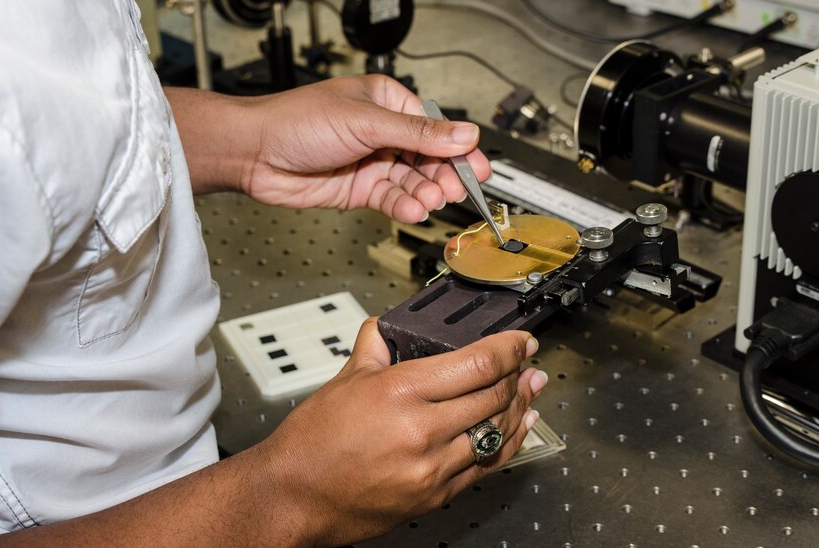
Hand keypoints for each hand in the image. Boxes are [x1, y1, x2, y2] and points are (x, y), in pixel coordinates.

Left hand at [240, 75, 490, 223]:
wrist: (255, 152)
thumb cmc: (296, 121)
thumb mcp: (365, 121)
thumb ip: (418, 132)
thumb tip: (463, 133)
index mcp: (388, 102)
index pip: (436, 127)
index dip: (458, 149)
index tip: (477, 168)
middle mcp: (383, 132)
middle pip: (429, 158)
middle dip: (443, 175)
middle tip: (455, 190)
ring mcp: (372, 161)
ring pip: (412, 182)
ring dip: (425, 193)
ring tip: (430, 201)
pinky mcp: (360, 188)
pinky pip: (392, 199)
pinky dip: (404, 206)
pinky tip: (412, 210)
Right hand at [259, 318, 545, 545]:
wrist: (294, 496)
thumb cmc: (313, 443)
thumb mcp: (345, 380)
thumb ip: (374, 347)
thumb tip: (387, 328)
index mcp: (401, 391)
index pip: (477, 363)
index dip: (509, 348)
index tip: (521, 341)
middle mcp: (422, 429)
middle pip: (494, 395)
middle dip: (518, 374)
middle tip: (526, 363)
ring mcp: (433, 467)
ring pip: (497, 431)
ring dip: (519, 407)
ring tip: (530, 390)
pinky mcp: (436, 495)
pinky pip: (485, 466)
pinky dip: (507, 443)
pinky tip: (517, 428)